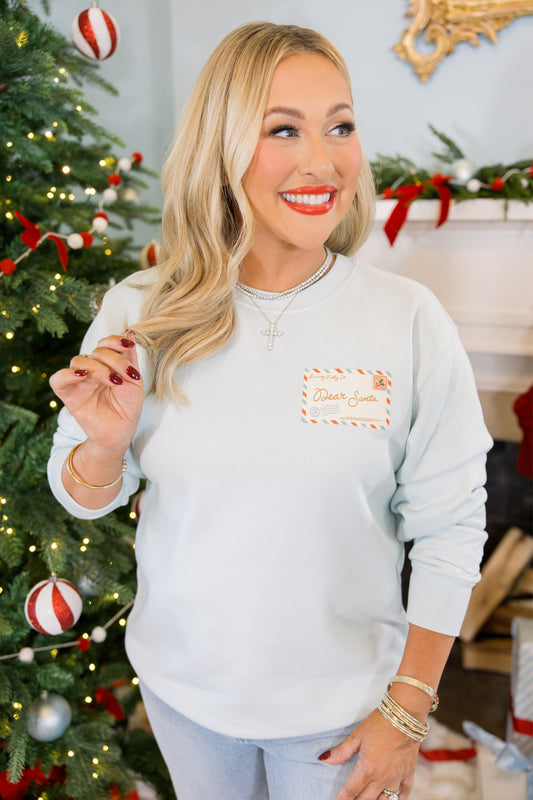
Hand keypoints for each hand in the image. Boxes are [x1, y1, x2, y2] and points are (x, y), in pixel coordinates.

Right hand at [49, 335, 142, 456]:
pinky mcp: (69, 395)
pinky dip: (68, 374)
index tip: (128, 346)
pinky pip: (58, 379)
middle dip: (113, 359)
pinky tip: (82, 376)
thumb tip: (130, 333)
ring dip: (97, 367)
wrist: (121, 432)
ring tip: (112, 381)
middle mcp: (92, 370)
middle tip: (124, 376)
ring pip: (79, 360)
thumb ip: (130, 358)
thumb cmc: (127, 407)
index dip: (114, 340)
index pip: (105, 343)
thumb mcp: (134, 381)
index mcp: (107, 364)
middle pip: (96, 351)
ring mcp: (80, 381)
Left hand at [320, 709, 419, 799]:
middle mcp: (383, 778)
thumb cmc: (380, 723)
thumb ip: (341, 751)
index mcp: (368, 769)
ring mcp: (397, 778)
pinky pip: (404, 794)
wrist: (404, 716)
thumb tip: (324, 758)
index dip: (342, 799)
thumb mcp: (357, 736)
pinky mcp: (408, 774)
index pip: (351, 790)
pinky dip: (398, 799)